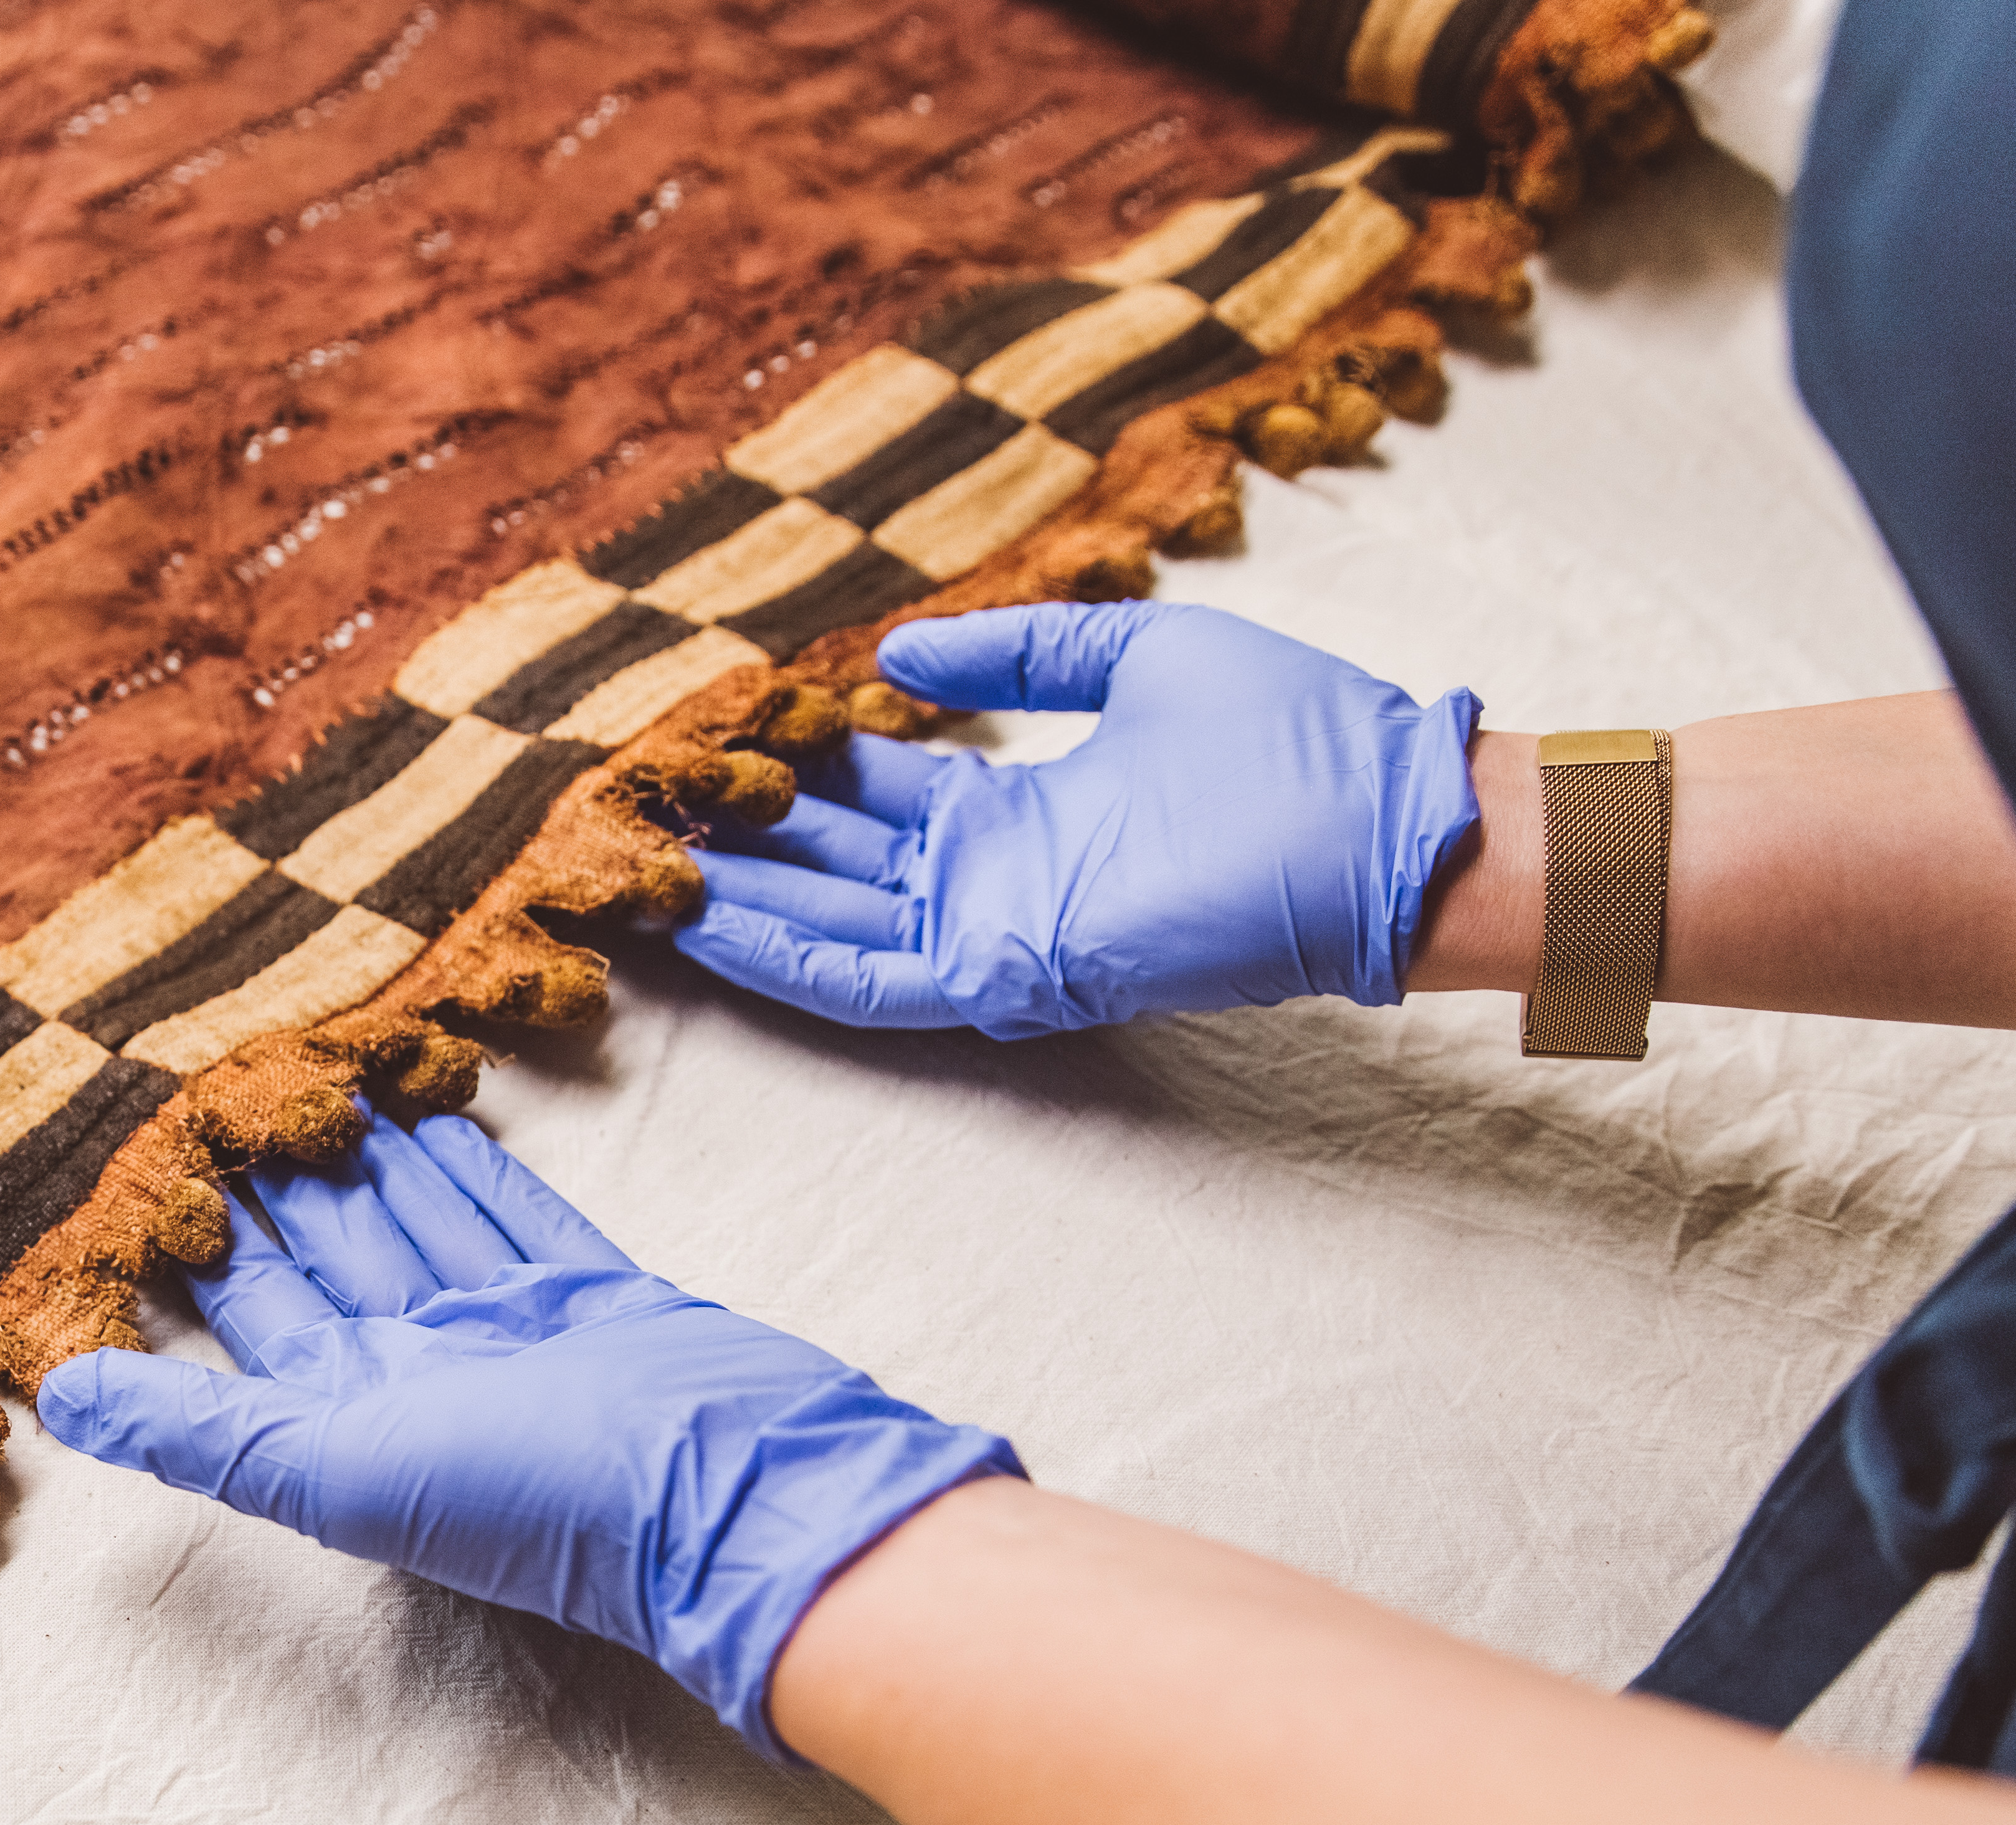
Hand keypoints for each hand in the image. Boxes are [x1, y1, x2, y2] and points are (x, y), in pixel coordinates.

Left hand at [35, 1114, 1015, 1753]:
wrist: (729, 1495)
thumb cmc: (534, 1496)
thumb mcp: (335, 1470)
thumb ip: (197, 1431)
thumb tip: (49, 1397)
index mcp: (352, 1415)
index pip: (254, 1308)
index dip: (197, 1235)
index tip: (144, 1155)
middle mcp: (425, 1371)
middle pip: (330, 1252)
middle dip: (274, 1173)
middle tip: (220, 1077)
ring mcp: (514, 1330)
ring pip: (415, 1218)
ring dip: (363, 1152)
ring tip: (309, 1070)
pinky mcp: (595, 1294)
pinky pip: (511, 1211)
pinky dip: (469, 1165)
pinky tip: (433, 1112)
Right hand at [674, 601, 1480, 1036]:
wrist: (1382, 825)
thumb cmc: (1291, 739)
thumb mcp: (1135, 657)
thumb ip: (1018, 653)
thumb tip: (895, 652)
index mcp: (1018, 812)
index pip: (871, 797)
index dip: (790, 768)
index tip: (711, 732)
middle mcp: (989, 882)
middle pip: (830, 867)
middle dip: (737, 841)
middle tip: (635, 808)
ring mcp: (993, 934)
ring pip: (829, 928)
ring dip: (733, 905)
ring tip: (633, 867)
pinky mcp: (1009, 975)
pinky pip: (872, 981)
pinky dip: (786, 958)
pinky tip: (706, 924)